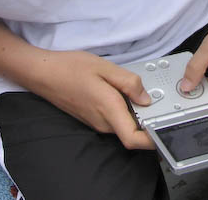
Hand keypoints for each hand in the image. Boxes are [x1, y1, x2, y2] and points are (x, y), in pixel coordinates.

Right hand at [30, 51, 154, 149]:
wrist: (44, 73)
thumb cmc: (70, 68)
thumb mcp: (105, 67)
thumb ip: (129, 83)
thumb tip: (146, 98)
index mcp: (108, 109)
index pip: (133, 139)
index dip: (151, 139)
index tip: (163, 127)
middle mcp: (103, 121)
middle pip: (132, 130)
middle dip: (146, 117)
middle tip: (152, 95)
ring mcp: (97, 122)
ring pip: (124, 123)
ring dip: (133, 111)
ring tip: (132, 88)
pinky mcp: (93, 118)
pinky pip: (114, 118)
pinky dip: (122, 108)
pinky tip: (118, 89)